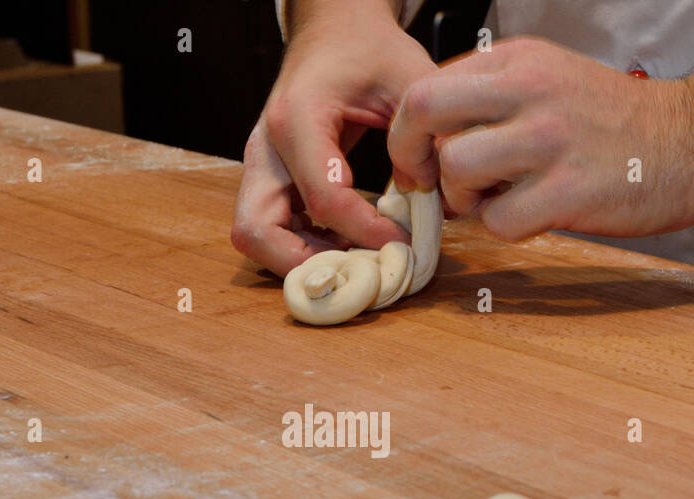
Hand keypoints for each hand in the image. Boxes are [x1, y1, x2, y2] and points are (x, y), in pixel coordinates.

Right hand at [231, 0, 436, 275]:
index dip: (366, 232)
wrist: (334, 32)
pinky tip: (349, 244)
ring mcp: (260, 168)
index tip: (403, 243)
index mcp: (297, 118)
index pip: (324, 199)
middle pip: (257, 231)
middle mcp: (265, 148)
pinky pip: (273, 231)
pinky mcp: (268, 181)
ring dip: (304, 261)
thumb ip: (426, 136)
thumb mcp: (409, 77)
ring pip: (257, 238)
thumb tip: (436, 203)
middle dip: (308, 264)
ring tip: (359, 261)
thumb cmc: (369, 50)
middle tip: (362, 271)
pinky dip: (306, 248)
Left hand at [387, 37, 693, 240]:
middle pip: (422, 110)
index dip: (408, 132)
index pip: (426, 85)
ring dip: (461, 199)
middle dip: (411, 155)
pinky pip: (499, 220)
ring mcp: (550, 140)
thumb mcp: (550, 80)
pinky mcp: (570, 191)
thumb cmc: (615, 121)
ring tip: (493, 201)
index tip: (421, 159)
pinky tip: (531, 215)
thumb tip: (431, 142)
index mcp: (519, 61)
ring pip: (457, 167)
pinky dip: (504, 227)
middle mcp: (530, 90)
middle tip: (431, 183)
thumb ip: (492, 100)